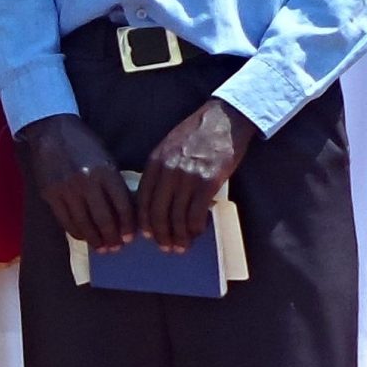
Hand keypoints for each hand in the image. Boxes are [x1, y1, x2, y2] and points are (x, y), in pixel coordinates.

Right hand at [18, 113, 134, 251]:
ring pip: (84, 224)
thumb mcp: (106, 159)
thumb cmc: (84, 144)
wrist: (52, 131)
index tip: (130, 237)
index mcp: (106, 172)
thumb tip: (124, 214)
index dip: (128, 225)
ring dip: (95, 240)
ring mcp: (67, 190)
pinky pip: (66, 221)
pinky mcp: (51, 194)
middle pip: (103, 219)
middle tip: (116, 247)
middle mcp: (87, 182)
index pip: (122, 206)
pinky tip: (84, 236)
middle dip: (112, 237)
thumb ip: (114, 184)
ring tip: (101, 248)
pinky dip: (77, 232)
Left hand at [138, 98, 254, 253]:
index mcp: (155, 162)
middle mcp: (167, 171)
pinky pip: (196, 213)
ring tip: (182, 246)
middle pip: (157, 212)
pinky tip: (197, 232)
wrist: (223, 119)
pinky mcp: (208, 182)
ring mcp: (187, 177)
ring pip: (176, 216)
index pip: (142, 199)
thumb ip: (160, 169)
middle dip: (161, 234)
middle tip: (166, 247)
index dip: (145, 222)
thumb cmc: (196, 133)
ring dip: (178, 236)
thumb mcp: (168, 146)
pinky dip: (195, 227)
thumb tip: (157, 197)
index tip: (149, 235)